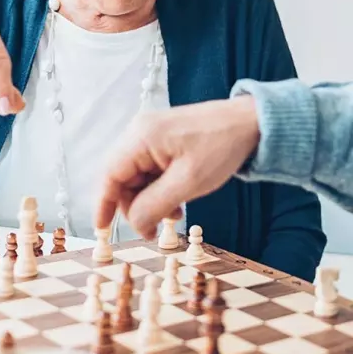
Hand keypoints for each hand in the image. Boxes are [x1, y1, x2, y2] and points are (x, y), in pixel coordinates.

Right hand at [96, 97, 259, 239]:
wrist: (251, 122)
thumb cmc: (221, 147)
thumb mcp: (188, 183)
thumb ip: (154, 205)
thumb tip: (134, 224)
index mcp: (141, 137)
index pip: (110, 175)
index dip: (104, 204)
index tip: (102, 230)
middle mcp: (139, 132)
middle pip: (122, 178)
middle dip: (136, 206)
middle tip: (157, 228)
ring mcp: (150, 134)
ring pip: (136, 177)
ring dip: (150, 199)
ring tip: (175, 212)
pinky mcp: (162, 139)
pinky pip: (149, 169)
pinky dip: (158, 188)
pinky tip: (177, 198)